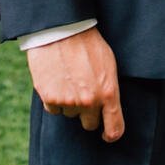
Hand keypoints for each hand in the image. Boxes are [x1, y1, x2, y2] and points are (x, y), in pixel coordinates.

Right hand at [26, 27, 124, 141]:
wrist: (60, 29)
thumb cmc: (86, 43)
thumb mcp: (107, 63)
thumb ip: (108, 88)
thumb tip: (107, 105)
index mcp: (108, 93)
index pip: (114, 128)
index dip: (111, 134)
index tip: (107, 135)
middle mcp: (89, 101)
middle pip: (89, 124)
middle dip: (87, 113)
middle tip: (82, 94)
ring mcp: (69, 101)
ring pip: (70, 114)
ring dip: (69, 103)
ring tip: (67, 79)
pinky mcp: (49, 98)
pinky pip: (53, 109)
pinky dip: (53, 99)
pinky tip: (55, 80)